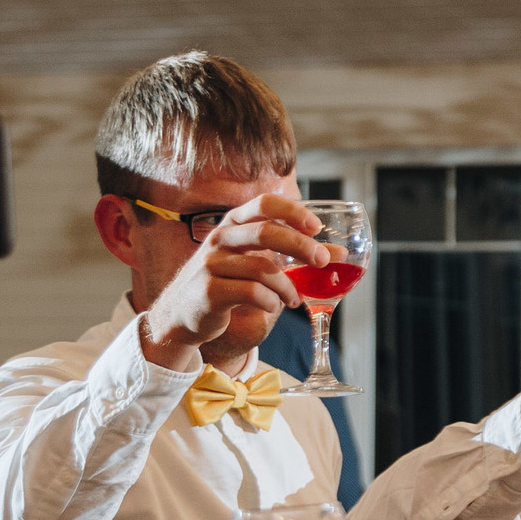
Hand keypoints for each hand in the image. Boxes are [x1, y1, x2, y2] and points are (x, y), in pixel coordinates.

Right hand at [137, 196, 330, 369]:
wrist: (182, 314)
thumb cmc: (225, 284)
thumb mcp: (254, 262)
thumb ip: (290, 256)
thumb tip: (338, 254)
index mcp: (232, 225)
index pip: (263, 204)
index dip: (292, 211)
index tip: (316, 227)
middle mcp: (219, 239)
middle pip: (266, 232)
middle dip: (300, 245)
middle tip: (322, 260)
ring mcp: (211, 264)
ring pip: (261, 267)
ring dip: (287, 285)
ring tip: (295, 299)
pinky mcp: (209, 292)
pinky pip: (251, 293)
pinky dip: (270, 301)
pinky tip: (273, 306)